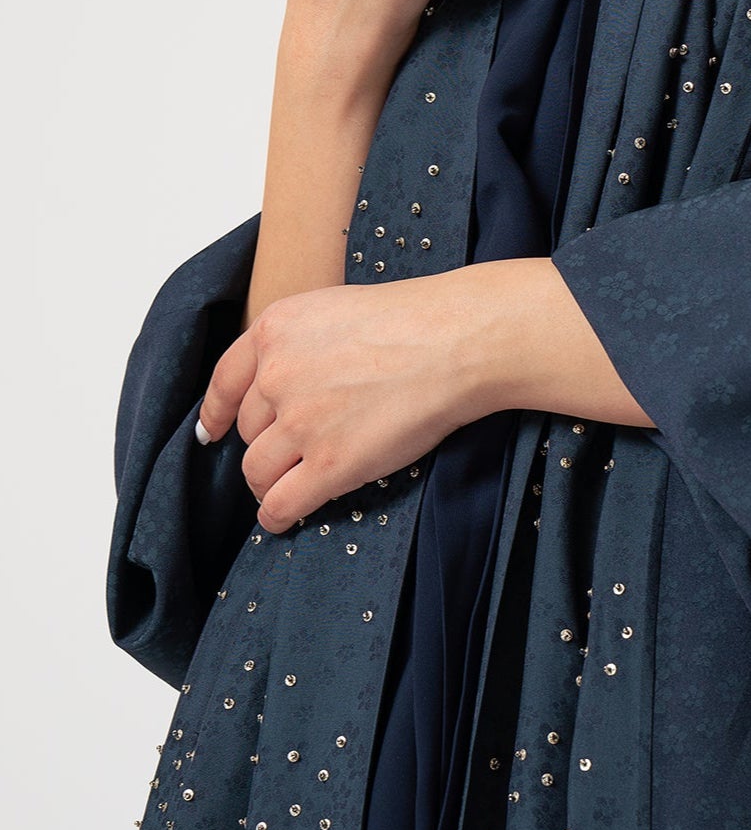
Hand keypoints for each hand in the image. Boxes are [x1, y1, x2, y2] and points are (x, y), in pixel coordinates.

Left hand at [200, 269, 495, 534]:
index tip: (214, 431)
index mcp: (275, 330)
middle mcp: (277, 375)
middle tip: (293, 452)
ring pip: (258, 471)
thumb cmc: (415, 321)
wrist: (457, 341)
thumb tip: (287, 383)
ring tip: (286, 488)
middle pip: (248, 430)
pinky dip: (276, 516)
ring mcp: (301, 422)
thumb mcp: (335, 309)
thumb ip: (300, 344)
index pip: (225, 381)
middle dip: (266, 444)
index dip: (217, 413)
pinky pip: (282, 503)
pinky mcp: (330, 464)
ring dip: (267, 484)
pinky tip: (284, 519)